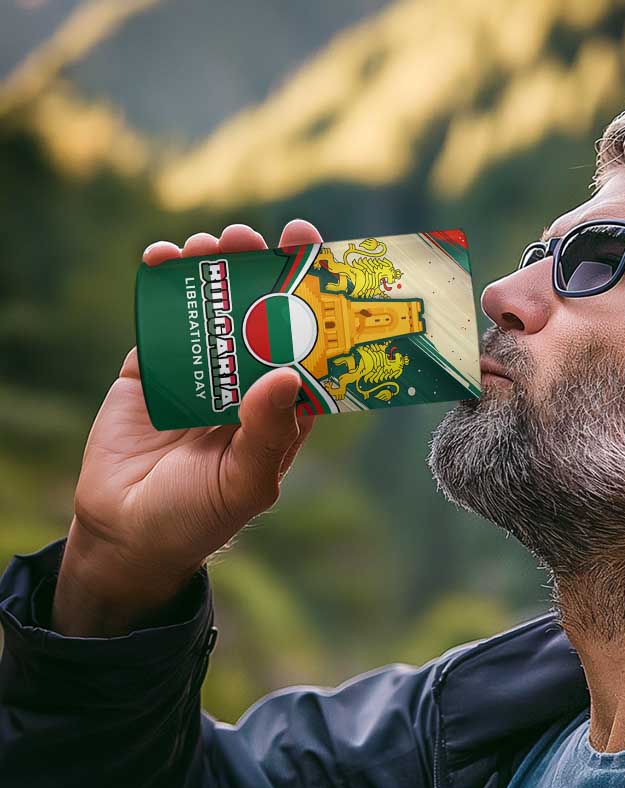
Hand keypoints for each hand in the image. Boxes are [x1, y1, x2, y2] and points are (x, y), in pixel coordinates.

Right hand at [52, 220, 322, 636]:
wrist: (127, 533)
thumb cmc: (200, 517)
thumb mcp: (245, 483)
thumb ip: (268, 432)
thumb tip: (287, 373)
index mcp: (282, 408)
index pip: (309, 346)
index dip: (315, 303)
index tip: (318, 256)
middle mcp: (247, 382)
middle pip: (262, 314)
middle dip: (262, 270)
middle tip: (257, 237)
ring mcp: (201, 371)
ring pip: (215, 307)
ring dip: (215, 269)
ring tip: (212, 244)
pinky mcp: (153, 368)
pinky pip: (162, 318)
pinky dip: (162, 284)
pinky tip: (164, 258)